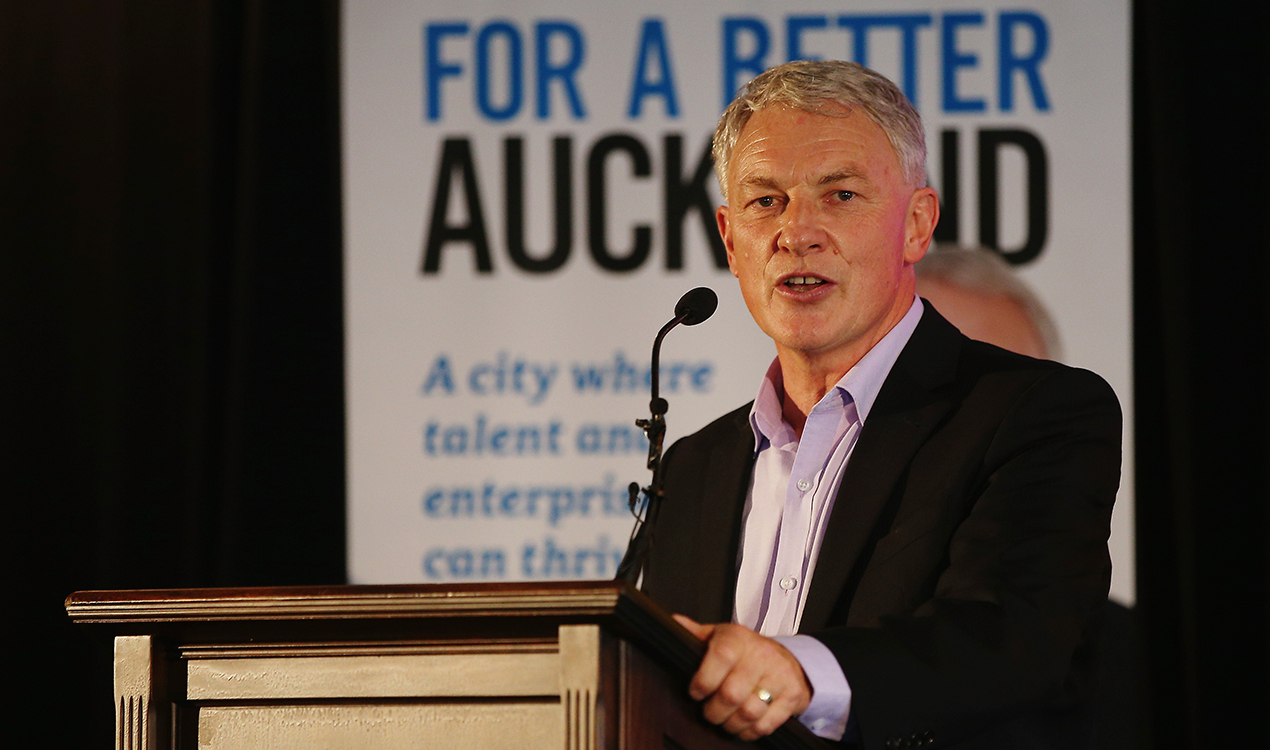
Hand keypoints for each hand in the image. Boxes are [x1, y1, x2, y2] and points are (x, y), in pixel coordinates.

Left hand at [674, 614, 812, 740]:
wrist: (791, 660)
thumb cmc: (749, 650)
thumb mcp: (723, 636)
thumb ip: (697, 633)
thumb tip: (674, 623)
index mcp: (739, 638)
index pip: (721, 656)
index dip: (703, 680)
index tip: (695, 692)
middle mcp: (761, 655)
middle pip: (732, 693)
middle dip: (714, 711)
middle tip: (709, 713)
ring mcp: (779, 676)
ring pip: (749, 712)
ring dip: (731, 724)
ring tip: (725, 721)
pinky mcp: (792, 696)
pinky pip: (767, 724)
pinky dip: (750, 731)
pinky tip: (744, 726)